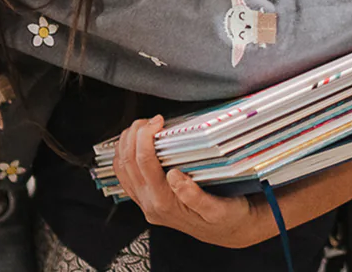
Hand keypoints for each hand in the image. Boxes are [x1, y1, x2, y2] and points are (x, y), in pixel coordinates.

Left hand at [113, 116, 265, 248]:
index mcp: (164, 204)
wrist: (229, 232)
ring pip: (122, 167)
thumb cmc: (227, 218)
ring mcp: (144, 203)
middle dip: (134, 134)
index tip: (158, 121)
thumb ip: (195, 196)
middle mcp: (150, 204)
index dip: (146, 137)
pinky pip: (124, 175)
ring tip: (140, 127)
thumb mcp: (218, 209)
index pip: (144, 163)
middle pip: (128, 161)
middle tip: (148, 120)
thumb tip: (174, 176)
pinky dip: (124, 155)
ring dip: (126, 142)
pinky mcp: (145, 199)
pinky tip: (134, 143)